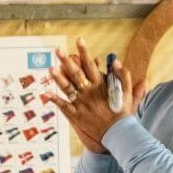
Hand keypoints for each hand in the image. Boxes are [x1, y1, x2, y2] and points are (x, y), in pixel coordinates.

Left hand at [47, 37, 145, 153]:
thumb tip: (116, 61)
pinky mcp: (77, 115)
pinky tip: (45, 93)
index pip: (90, 65)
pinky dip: (55, 100)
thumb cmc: (123, 112)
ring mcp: (82, 104)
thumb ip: (123, 75)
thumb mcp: (127, 92)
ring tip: (49, 68)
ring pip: (67, 88)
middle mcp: (89, 92)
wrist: (119, 133)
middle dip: (66, 60)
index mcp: (100, 85)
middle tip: (58, 50)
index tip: (79, 40)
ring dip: (58, 78)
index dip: (84, 52)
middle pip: (76, 73)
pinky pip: (64, 106)